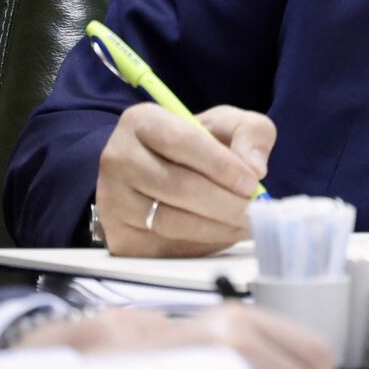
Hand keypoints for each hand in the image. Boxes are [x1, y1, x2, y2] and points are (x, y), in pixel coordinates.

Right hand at [96, 102, 273, 256]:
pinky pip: (164, 246)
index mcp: (142, 121)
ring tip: (247, 224)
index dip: (221, 165)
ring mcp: (113, 201)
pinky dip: (201, 244)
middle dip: (224, 202)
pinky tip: (224, 234)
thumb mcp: (228, 124)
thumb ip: (251, 132)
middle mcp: (118, 158)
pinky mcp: (119, 237)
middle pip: (177, 186)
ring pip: (170, 221)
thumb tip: (255, 167)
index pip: (181, 142)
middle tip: (255, 210)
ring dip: (217, 227)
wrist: (164, 172)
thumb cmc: (199, 145)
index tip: (252, 182)